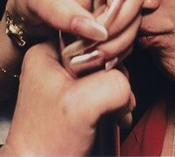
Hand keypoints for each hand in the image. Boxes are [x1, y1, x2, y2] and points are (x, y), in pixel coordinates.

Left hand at [0, 41, 134, 156]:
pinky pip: (106, 92)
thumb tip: (127, 84)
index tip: (113, 70)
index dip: (108, 50)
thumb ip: (113, 83)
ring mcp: (66, 84)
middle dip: (116, 79)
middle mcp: (55, 64)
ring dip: (119, 96)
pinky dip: (116, 106)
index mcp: (47, 52)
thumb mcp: (82, 104)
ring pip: (108, 75)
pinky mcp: (77, 101)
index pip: (89, 32)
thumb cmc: (47, 142)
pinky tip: (116, 118)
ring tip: (115, 113)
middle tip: (114, 101)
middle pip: (103, 55)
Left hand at [6, 0, 143, 64]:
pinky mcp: (116, 28)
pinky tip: (102, 59)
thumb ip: (62, 12)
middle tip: (100, 35)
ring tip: (97, 52)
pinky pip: (129, 39)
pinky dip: (118, 51)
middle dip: (121, 19)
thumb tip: (95, 30)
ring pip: (136, 20)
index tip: (110, 1)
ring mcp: (117, 6)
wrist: (27, 23)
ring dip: (120, 39)